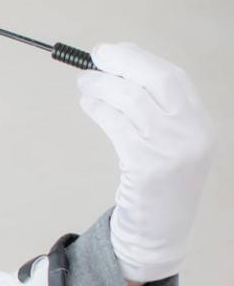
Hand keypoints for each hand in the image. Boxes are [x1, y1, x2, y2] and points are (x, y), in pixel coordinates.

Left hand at [76, 41, 216, 282]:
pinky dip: (99, 109)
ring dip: (102, 85)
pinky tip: (88, 104)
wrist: (160, 234)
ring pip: (132, 100)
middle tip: (96, 56)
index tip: (116, 51)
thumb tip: (118, 68)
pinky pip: (117, 125)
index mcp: (201, 124)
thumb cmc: (158, 185)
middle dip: (123, 62)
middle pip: (158, 80)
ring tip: (84, 83)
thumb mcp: (171, 144)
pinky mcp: (147, 167)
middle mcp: (193, 134)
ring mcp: (172, 150)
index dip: (142, 60)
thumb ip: (155, 111)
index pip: (174, 78)